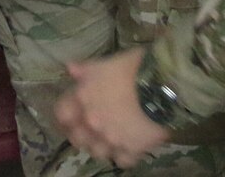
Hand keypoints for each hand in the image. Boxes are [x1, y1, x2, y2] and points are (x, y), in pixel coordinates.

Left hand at [55, 48, 170, 168]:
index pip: (61, 114)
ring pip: (98, 152)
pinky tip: (128, 145)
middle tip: (89, 127)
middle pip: (77, 138)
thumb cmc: (133, 68)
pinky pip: (122, 161)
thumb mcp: (106, 63)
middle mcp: (93, 123)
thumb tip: (70, 69)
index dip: (65, 113)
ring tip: (109, 137)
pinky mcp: (132, 150)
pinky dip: (124, 155)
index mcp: (83, 99)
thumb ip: (85, 69)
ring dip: (101, 145)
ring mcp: (111, 140)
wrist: (163, 85)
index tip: (71, 112)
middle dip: (81, 133)